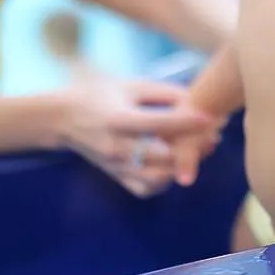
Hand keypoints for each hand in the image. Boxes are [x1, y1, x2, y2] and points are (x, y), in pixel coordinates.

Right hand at [58, 77, 219, 195]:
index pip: (157, 123)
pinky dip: (165, 181)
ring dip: (181, 167)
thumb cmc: (97, 95)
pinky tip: (173, 167)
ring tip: (195, 151)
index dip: (185, 120)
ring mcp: (116, 167)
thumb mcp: (127, 85)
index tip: (209, 116)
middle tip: (212, 136)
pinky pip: (146, 189)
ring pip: (158, 178)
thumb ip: (161, 92)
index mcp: (118, 119)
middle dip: (191, 148)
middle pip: (162, 156)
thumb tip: (195, 98)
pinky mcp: (117, 178)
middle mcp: (117, 147)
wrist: (62, 119)